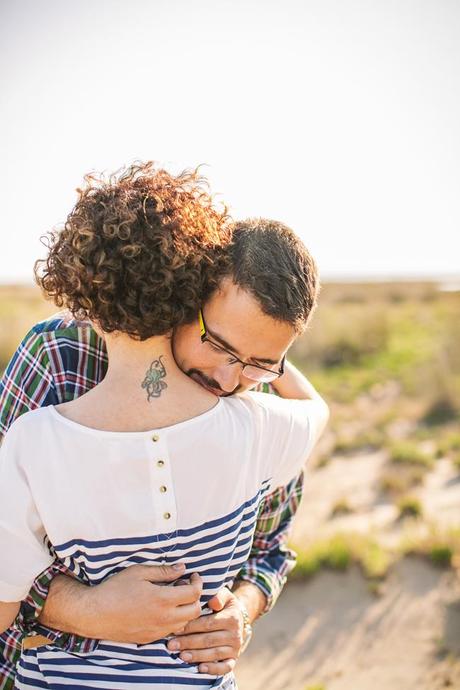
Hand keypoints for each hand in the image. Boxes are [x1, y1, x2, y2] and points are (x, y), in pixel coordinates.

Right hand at [41, 564, 202, 643]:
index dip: (198, 583)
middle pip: (195, 611)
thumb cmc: (115, 589)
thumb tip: (182, 568)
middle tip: (184, 586)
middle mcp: (163, 619)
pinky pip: (170, 631)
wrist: (95, 613)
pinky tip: (162, 610)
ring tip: (173, 597)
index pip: (194, 594)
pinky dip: (174, 621)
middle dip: (195, 597)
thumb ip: (164, 571)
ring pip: (184, 623)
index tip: (193, 576)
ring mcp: (157, 631)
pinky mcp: (149, 639)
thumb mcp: (139, 572)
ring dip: (185, 610)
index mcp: (163, 600)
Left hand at [167, 586, 243, 674]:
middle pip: (208, 640)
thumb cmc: (224, 605)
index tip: (175, 628)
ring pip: (214, 654)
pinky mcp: (234, 659)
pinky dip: (214, 669)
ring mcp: (235, 648)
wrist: (238, 618)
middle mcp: (235, 634)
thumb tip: (213, 602)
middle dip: (188, 642)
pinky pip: (226, 667)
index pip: (208, 623)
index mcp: (232, 617)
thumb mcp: (225, 596)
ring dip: (196, 656)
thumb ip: (219, 595)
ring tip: (180, 656)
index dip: (191, 627)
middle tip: (171, 645)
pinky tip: (201, 669)